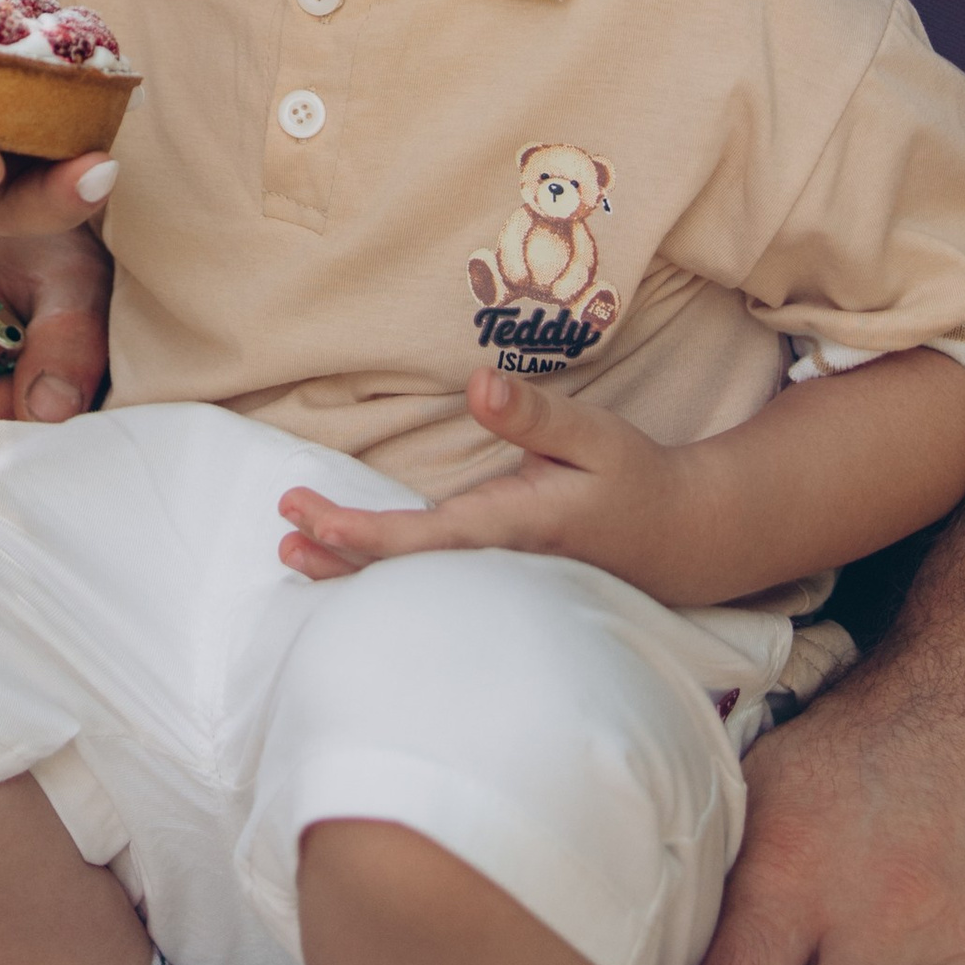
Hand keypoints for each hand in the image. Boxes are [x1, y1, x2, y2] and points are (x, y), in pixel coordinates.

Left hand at [277, 368, 695, 593]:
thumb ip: (534, 415)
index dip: (362, 537)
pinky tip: (350, 562)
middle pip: (406, 571)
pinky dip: (385, 568)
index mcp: (511, 528)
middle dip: (341, 558)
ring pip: (415, 580)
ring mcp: (497, 576)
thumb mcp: (593, 435)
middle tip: (283, 540)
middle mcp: (496, 561)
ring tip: (294, 555)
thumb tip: (477, 383)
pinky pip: (432, 577)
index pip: (423, 541)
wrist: (680, 539)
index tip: (312, 521)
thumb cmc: (633, 480)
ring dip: (353, 568)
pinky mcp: (500, 573)